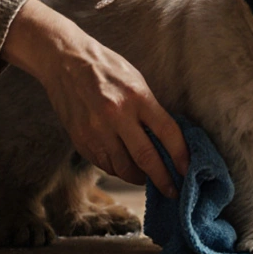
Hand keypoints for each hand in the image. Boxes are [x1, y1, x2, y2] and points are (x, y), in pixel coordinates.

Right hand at [1, 0, 189, 196]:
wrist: (65, 62)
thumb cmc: (106, 69)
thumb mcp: (136, 81)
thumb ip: (150, 110)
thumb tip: (166, 142)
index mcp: (136, 97)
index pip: (167, 133)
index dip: (181, 156)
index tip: (188, 172)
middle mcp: (116, 115)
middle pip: (146, 158)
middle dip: (163, 180)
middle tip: (172, 191)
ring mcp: (96, 130)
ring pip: (123, 168)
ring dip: (139, 178)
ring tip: (147, 178)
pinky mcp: (81, 140)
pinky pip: (104, 164)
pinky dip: (117, 169)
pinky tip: (123, 166)